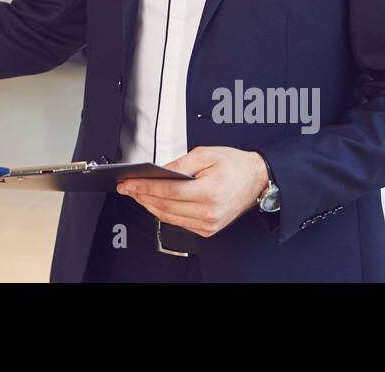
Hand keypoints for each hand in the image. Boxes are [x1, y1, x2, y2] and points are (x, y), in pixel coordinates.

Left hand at [116, 147, 268, 237]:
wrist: (256, 179)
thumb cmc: (235, 165)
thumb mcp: (205, 154)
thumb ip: (178, 163)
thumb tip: (156, 171)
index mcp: (210, 192)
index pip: (169, 191)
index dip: (145, 187)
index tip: (129, 183)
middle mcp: (209, 212)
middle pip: (165, 206)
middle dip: (142, 196)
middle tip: (127, 187)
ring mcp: (208, 224)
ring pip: (169, 218)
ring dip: (149, 205)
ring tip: (136, 193)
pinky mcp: (207, 229)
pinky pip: (178, 222)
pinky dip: (164, 212)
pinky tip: (154, 202)